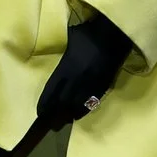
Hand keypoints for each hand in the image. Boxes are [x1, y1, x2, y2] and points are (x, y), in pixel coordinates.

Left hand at [33, 12, 135, 130]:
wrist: (116, 33)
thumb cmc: (90, 32)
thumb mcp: (71, 39)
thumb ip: (64, 50)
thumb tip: (53, 50)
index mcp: (67, 65)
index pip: (52, 89)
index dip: (45, 103)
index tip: (41, 113)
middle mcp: (78, 77)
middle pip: (63, 100)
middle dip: (56, 114)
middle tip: (51, 124)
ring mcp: (91, 82)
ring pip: (78, 104)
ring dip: (70, 114)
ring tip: (63, 122)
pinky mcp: (104, 85)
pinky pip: (92, 101)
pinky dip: (84, 110)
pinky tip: (78, 115)